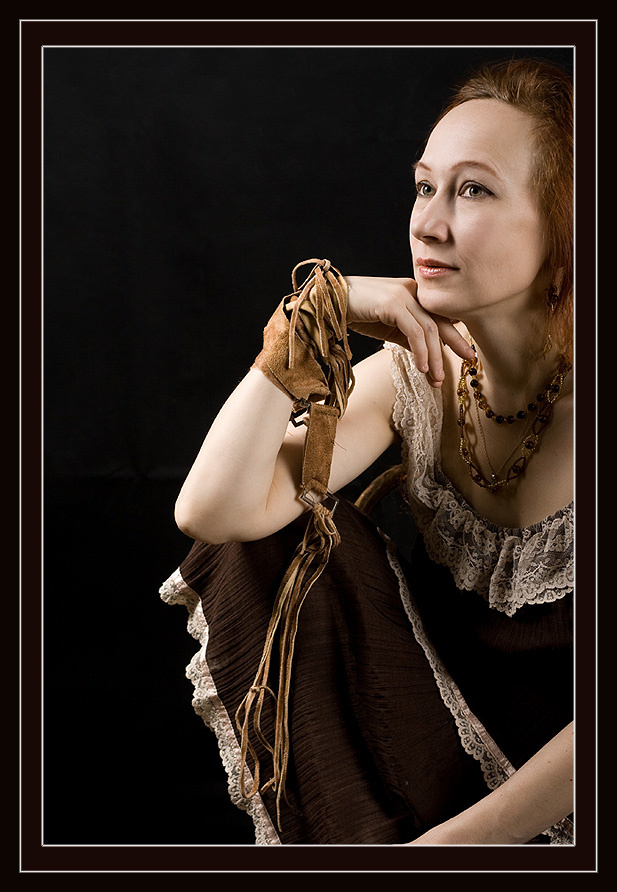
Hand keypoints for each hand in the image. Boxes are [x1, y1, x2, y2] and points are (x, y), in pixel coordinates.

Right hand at [345, 275, 474, 387]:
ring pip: (428, 329)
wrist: (328, 300)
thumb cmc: (355, 311)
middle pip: (439, 320)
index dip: (453, 335)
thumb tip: (424, 355)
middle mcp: (411, 291)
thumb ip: (406, 335)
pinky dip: (421, 351)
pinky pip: (413, 331)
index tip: (464, 353)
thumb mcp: (386, 326)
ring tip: (437, 378)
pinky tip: (422, 367)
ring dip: (435, 356)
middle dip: (455, 343)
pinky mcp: (392, 303)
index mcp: (412, 294)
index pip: (437, 316)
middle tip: (469, 361)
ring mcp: (402, 295)